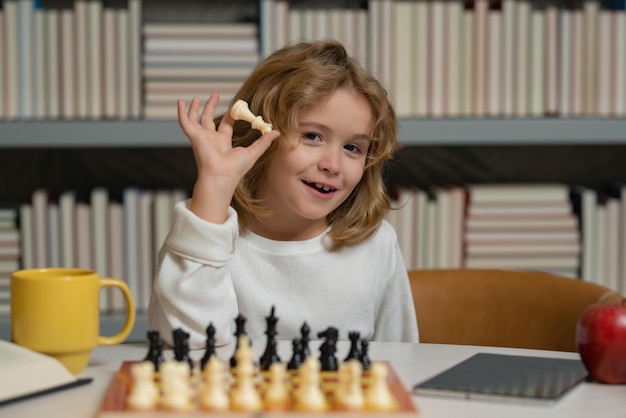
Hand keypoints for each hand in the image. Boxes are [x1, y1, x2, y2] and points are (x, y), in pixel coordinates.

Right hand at [177, 94, 279, 221]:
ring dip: (195, 109)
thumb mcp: (253, 152)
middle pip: (209, 120)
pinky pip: (185, 123)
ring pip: (195, 120)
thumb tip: (277, 132)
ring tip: (195, 98)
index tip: (236, 106)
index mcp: (223, 143)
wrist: (222, 176)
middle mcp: (211, 139)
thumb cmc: (236, 169)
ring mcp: (201, 138)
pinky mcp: (194, 137)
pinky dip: (181, 113)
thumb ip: (264, 141)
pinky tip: (180, 103)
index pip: (226, 125)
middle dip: (211, 107)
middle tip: (215, 94)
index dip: (230, 115)